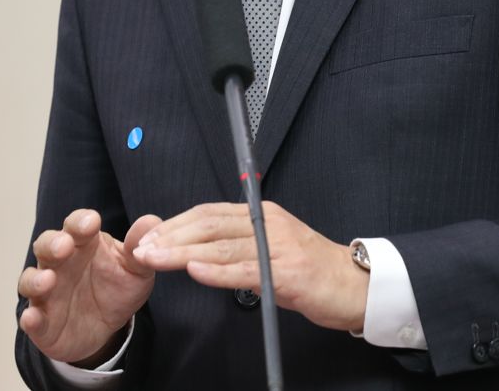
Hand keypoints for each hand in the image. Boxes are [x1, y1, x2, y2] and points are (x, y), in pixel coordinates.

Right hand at [18, 209, 159, 365]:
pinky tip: (31, 318)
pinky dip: (29, 318)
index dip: (81, 222)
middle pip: (47, 246)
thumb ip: (139, 249)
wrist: (107, 328)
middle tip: (64, 246)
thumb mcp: (135, 270)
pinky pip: (31, 318)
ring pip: (31, 279)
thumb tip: (150, 221)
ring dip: (36, 279)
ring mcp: (47, 292)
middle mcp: (59, 263)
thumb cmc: (117, 288)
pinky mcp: (42, 321)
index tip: (92, 222)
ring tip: (47, 281)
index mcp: (82, 244)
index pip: (76, 225)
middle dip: (53, 244)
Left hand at [132, 201, 367, 332]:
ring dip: (182, 252)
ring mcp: (279, 247)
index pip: (209, 213)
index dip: (175, 223)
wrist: (356, 286)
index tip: (149, 236)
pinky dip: (216, 271)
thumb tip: (199, 249)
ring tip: (154, 258)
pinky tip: (194, 270)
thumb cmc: (312, 271)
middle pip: (209, 225)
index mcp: (262, 215)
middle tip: (142, 247)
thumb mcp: (272, 249)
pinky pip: (245, 271)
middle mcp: (269, 224)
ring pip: (221, 246)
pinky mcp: (289, 273)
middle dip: (170, 236)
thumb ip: (239, 245)